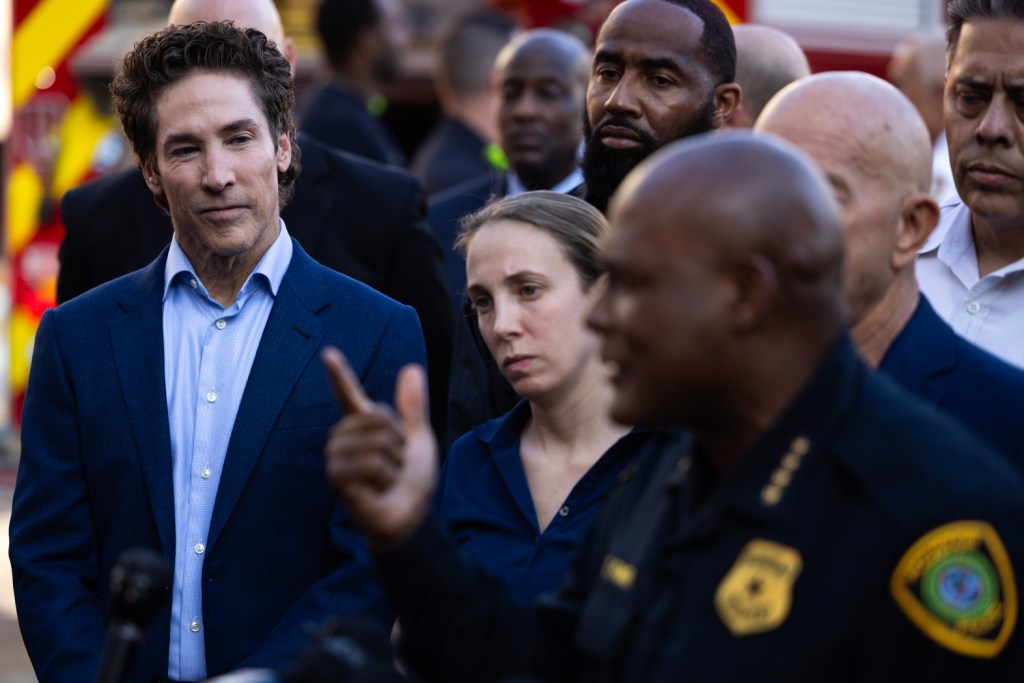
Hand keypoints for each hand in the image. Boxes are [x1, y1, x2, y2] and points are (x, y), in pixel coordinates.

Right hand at [321, 346, 437, 549]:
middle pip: (378, 417)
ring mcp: (338, 457)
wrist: (411, 515)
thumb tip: (411, 367)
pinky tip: (378, 489)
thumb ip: (413, 407)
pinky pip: (370, 462)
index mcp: (365, 426)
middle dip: (398, 442)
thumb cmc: (411, 481)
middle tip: (394, 465)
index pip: (348, 394)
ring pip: (376, 440)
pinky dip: (384, 477)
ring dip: (393, 463)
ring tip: (386, 478)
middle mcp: (346, 438)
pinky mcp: (337, 477)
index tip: (328, 353)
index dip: (339, 374)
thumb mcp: (418, 439)